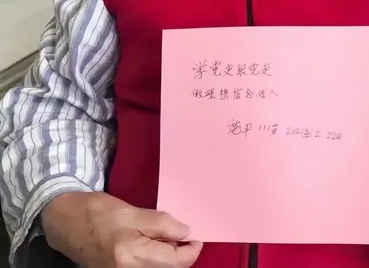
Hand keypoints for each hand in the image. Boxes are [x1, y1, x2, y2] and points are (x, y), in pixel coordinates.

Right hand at [42, 191, 202, 267]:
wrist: (65, 222)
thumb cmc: (97, 211)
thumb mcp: (131, 211)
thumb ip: (160, 223)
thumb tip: (186, 233)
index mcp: (131, 255)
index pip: (174, 261)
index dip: (190, 251)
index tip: (198, 239)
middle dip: (180, 257)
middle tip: (186, 237)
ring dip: (168, 259)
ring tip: (170, 240)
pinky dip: (155, 261)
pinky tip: (156, 247)